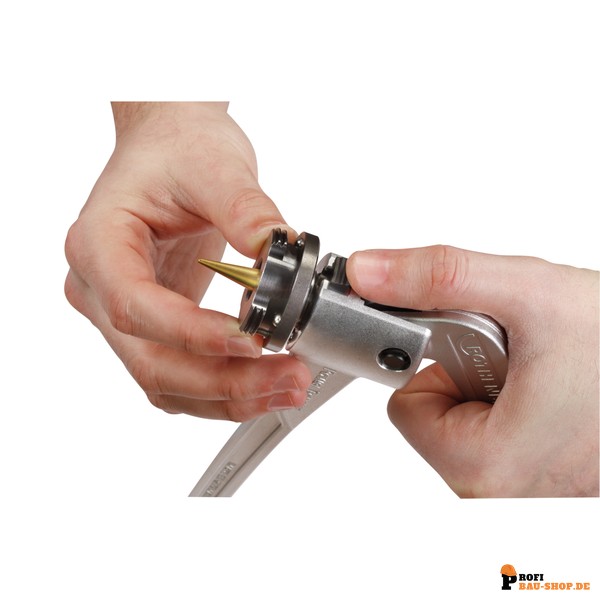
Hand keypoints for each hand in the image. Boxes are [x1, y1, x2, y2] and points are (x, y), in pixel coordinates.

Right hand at [65, 102, 310, 420]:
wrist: (173, 146)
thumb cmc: (178, 148)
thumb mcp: (216, 166)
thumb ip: (247, 211)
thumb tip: (283, 255)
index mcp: (98, 245)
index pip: (137, 309)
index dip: (195, 334)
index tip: (254, 340)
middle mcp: (101, 288)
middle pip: (152, 363)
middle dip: (225, 382)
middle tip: (288, 378)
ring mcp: (125, 313)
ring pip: (167, 382)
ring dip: (229, 396)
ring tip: (287, 387)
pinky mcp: (156, 325)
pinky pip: (182, 374)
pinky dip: (223, 388)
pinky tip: (265, 380)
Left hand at [347, 245, 598, 496]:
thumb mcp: (529, 295)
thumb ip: (438, 277)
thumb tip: (369, 271)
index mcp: (486, 468)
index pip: (402, 406)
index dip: (434, 363)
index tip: (472, 343)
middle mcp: (501, 499)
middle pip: (435, 417)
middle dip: (470, 376)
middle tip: (525, 358)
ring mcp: (525, 499)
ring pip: (470, 425)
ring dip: (498, 390)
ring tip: (550, 376)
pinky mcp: (546, 489)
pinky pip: (502, 437)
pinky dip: (520, 408)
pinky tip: (561, 394)